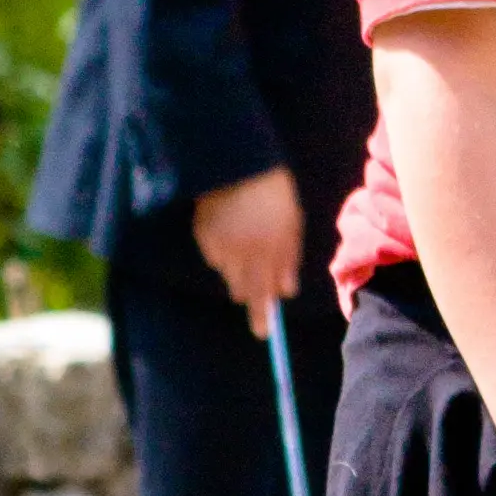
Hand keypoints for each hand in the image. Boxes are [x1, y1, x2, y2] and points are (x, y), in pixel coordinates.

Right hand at [191, 164, 302, 334]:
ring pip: (228, 273)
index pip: (263, 292)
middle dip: (249, 291)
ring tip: (245, 241)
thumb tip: (287, 292)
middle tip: (253, 282)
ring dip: (237, 268)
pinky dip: (223, 251)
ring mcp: (220, 244)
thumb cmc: (273, 192)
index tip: (262, 334)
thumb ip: (288, 260)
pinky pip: (214, 256)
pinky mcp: (203, 234)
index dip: (261, 314)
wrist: (237, 161)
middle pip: (242, 289)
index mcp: (268, 249)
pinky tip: (230, 231)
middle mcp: (242, 251)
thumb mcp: (292, 224)